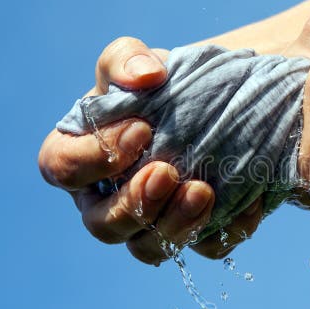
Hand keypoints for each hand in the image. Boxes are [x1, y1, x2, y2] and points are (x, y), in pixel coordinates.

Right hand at [38, 37, 263, 262]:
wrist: (215, 99)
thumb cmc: (160, 83)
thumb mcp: (138, 61)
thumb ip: (127, 59)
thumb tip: (146, 76)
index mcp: (80, 156)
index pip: (62, 168)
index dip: (93, 157)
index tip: (140, 129)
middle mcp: (107, 199)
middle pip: (102, 224)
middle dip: (134, 203)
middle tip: (167, 171)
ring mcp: (151, 223)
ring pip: (148, 249)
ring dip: (174, 226)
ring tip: (204, 191)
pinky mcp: (194, 233)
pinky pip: (206, 248)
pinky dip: (226, 230)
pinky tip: (247, 204)